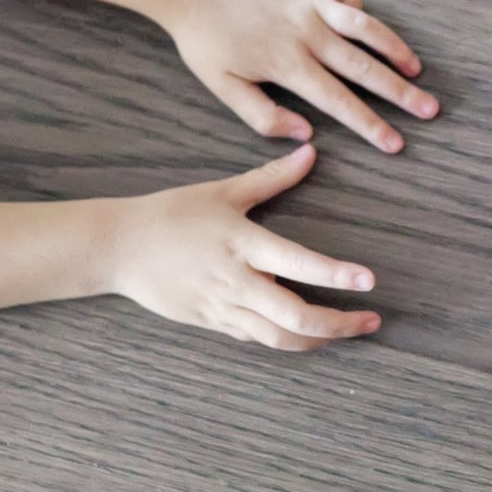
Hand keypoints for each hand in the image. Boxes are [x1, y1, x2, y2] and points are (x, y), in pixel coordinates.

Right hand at [110, 145, 380, 349]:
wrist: (119, 248)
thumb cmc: (172, 214)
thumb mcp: (223, 191)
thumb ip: (272, 176)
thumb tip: (311, 152)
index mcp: (242, 244)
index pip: (297, 264)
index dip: (335, 275)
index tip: (369, 281)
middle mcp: (236, 281)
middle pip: (295, 317)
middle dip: (339, 324)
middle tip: (372, 321)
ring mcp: (223, 307)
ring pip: (278, 338)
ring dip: (319, 340)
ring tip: (348, 332)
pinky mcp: (213, 323)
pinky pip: (257, 339)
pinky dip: (286, 340)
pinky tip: (310, 335)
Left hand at [160, 0, 438, 151]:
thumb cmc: (203, 41)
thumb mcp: (224, 88)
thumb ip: (264, 116)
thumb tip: (306, 135)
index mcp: (287, 64)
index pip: (340, 101)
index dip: (371, 125)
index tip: (396, 143)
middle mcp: (306, 32)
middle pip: (364, 67)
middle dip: (401, 92)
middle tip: (430, 109)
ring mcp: (308, 2)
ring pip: (365, 26)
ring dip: (394, 47)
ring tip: (416, 68)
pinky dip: (361, 6)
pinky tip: (369, 24)